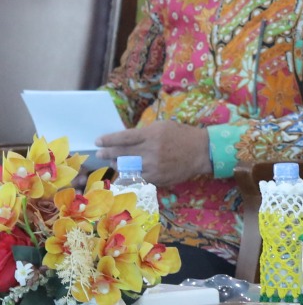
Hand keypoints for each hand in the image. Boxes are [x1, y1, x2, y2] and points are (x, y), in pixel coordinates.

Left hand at [96, 120, 211, 185]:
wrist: (202, 151)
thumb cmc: (182, 135)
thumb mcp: (162, 127)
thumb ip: (144, 133)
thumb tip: (125, 139)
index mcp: (151, 135)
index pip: (123, 138)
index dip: (108, 140)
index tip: (98, 142)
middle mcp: (151, 151)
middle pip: (122, 153)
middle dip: (108, 153)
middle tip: (100, 154)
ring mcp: (155, 166)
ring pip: (128, 167)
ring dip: (118, 165)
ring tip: (114, 163)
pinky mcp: (159, 178)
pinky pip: (139, 178)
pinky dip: (131, 175)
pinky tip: (127, 172)